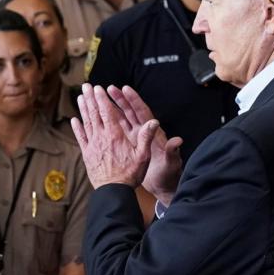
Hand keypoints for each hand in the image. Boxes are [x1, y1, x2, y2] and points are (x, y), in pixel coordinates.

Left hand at [72, 84, 157, 188]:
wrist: (113, 191)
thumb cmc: (130, 174)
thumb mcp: (143, 156)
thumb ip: (147, 137)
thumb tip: (154, 121)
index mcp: (115, 135)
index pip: (107, 112)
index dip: (102, 99)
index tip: (98, 88)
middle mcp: (102, 137)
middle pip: (94, 114)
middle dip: (90, 98)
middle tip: (86, 86)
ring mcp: (93, 145)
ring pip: (86, 123)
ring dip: (83, 109)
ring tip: (80, 97)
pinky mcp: (87, 154)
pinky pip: (81, 138)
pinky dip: (77, 128)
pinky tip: (74, 119)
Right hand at [106, 85, 182, 205]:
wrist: (163, 186)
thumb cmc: (168, 174)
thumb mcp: (170, 163)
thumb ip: (172, 151)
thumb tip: (178, 140)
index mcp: (153, 134)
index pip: (142, 113)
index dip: (134, 101)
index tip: (125, 88)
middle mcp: (142, 134)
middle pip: (129, 112)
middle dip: (119, 100)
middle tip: (108, 88)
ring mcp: (134, 140)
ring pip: (120, 121)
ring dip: (110, 110)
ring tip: (98, 99)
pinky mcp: (128, 147)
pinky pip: (115, 133)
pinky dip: (106, 126)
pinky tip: (95, 121)